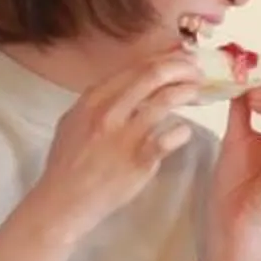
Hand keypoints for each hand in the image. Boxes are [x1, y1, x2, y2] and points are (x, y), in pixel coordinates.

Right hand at [31, 51, 201, 243]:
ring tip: (199, 92)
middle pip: (153, 75)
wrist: (62, 201)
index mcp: (93, 99)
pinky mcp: (139, 160)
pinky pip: (170, 137)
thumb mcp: (75, 121)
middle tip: (197, 70)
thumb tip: (130, 84)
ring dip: (187, 91)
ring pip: (165, 99)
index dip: (164, 58)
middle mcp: (108, 111)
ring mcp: (124, 135)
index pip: (135, 66)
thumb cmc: (68, 163)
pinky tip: (184, 132)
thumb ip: (100, 101)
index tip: (180, 58)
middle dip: (181, 67)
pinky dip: (182, 131)